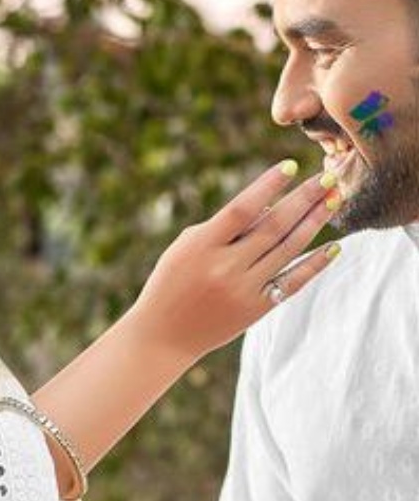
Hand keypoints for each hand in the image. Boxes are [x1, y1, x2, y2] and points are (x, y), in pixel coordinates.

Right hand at [130, 162, 339, 364]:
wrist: (163, 335)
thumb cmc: (171, 282)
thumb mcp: (186, 247)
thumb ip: (224, 226)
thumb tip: (272, 205)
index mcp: (202, 246)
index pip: (242, 209)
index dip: (268, 186)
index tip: (290, 165)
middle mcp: (225, 267)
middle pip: (274, 226)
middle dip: (304, 198)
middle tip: (328, 177)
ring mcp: (243, 289)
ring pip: (288, 249)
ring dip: (315, 222)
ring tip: (335, 199)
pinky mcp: (256, 309)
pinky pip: (293, 282)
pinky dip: (316, 264)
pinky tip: (335, 246)